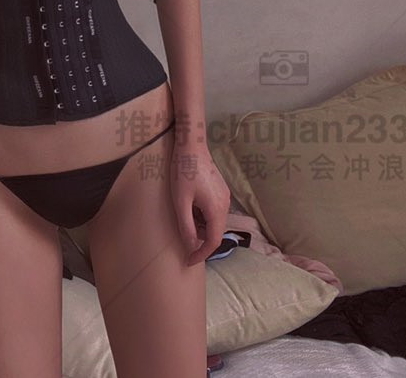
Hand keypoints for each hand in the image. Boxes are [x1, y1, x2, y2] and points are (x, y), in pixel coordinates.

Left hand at [169, 127, 230, 266]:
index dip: (201, 254)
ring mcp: (225, 196)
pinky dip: (202, 216)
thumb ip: (186, 226)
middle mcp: (225, 205)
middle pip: (215, 232)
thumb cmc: (183, 171)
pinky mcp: (221, 190)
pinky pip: (214, 211)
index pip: (213, 242)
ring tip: (184, 216)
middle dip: (199, 239)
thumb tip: (190, 245)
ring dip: (200, 226)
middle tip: (182, 238)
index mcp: (217, 209)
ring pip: (214, 221)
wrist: (191, 145)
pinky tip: (189, 206)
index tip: (188, 261)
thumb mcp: (180, 201)